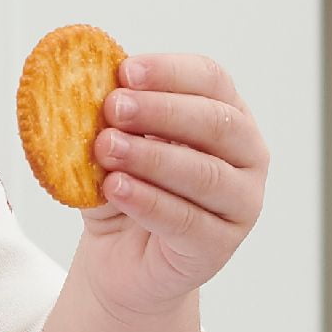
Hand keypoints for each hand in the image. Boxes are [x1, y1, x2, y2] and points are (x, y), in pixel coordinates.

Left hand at [78, 54, 268, 312]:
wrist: (120, 260)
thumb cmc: (126, 189)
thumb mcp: (114, 144)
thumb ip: (111, 118)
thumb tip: (84, 83)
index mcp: (226, 113)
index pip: (211, 79)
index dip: (170, 71)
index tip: (125, 71)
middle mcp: (246, 154)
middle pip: (216, 122)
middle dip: (162, 110)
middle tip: (114, 106)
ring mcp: (241, 202)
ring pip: (205, 174)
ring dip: (151, 156)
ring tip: (106, 147)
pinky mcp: (220, 245)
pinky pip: (186, 220)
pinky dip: (147, 200)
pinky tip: (115, 187)